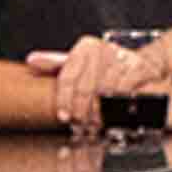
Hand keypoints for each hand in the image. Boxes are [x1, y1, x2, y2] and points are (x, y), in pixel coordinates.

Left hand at [27, 30, 168, 133]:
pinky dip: (116, 109)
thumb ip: (56, 63)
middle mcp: (102, 49)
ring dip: (98, 114)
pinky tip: (110, 116)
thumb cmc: (104, 66)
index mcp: (85, 47)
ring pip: (103, 94)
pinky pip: (122, 94)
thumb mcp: (79, 62)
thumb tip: (32, 60)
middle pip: (85, 88)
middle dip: (81, 111)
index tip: (63, 116)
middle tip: (79, 124)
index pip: (68, 76)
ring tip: (94, 124)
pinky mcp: (138, 68)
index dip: (64, 100)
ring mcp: (121, 58)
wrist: (140, 63)